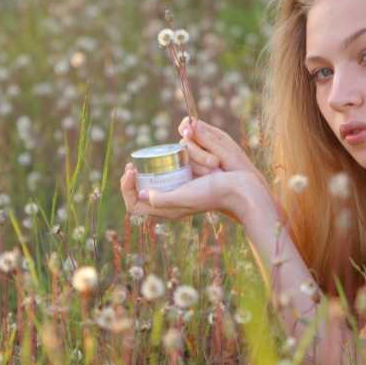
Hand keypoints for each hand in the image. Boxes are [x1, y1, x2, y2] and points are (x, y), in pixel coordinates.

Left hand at [120, 162, 257, 222]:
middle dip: (134, 177)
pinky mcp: (188, 179)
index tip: (130, 170)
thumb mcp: (186, 198)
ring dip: (153, 167)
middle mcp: (169, 200)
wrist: (239, 189)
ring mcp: (178, 189)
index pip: (134, 205)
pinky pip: (170, 170)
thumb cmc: (213, 194)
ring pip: (154, 179)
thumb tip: (142, 193)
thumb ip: (163, 200)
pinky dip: (168, 162)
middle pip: (140, 191)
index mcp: (166, 210)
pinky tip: (169, 155)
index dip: (126, 189)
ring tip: (155, 160)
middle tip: (133, 163)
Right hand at [177, 117, 268, 190]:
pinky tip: (207, 181)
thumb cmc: (242, 172)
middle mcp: (201, 147)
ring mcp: (194, 162)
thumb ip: (210, 141)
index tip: (189, 134)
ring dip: (200, 167)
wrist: (244, 195)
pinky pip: (185, 173)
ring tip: (218, 174)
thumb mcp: (229, 154)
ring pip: (184, 159)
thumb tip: (193, 124)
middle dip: (199, 154)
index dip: (186, 127)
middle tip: (215, 164)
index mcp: (211, 136)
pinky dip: (196, 177)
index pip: (190, 124)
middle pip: (186, 144)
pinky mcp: (191, 176)